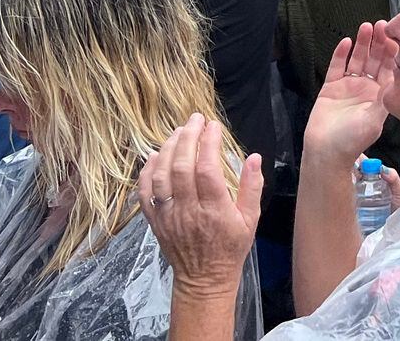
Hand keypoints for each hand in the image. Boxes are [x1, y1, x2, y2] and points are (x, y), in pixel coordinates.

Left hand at [141, 113, 263, 299]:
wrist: (203, 280)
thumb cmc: (230, 248)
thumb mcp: (251, 220)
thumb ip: (252, 187)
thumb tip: (254, 157)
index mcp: (214, 210)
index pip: (208, 169)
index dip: (209, 143)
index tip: (214, 126)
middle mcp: (188, 210)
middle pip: (181, 167)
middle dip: (187, 137)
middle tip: (195, 119)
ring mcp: (168, 215)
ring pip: (161, 176)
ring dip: (168, 148)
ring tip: (178, 131)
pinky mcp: (155, 220)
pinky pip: (145, 193)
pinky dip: (146, 171)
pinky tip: (155, 155)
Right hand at [302, 22, 396, 162]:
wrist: (326, 152)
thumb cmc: (353, 140)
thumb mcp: (374, 120)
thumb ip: (384, 99)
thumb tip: (396, 78)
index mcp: (379, 96)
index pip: (388, 69)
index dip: (391, 53)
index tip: (394, 37)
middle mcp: (365, 88)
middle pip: (373, 60)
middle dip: (378, 43)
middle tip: (381, 24)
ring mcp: (348, 86)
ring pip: (356, 59)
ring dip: (361, 44)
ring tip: (365, 27)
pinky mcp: (331, 87)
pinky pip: (337, 66)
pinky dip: (340, 54)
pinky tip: (346, 42)